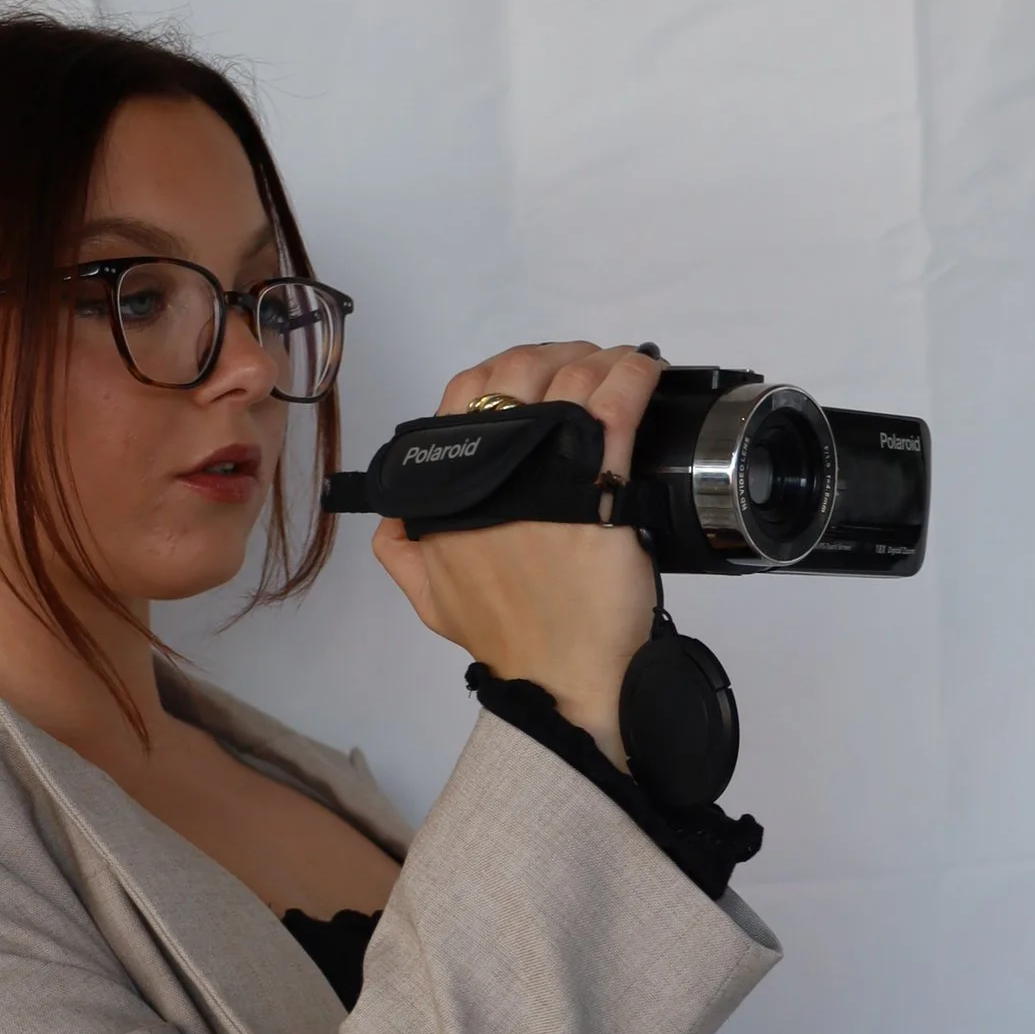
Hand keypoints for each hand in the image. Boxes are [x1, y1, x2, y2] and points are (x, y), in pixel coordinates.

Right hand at [370, 342, 661, 762]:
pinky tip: (643, 370)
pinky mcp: (599, 481)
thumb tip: (391, 522)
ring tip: (616, 367)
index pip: (460, 397)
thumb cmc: (508, 639)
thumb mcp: (430, 599)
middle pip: (514, 373)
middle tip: (581, 367)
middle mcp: (489, 472)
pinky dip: (631, 374)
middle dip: (550, 356)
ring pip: (566, 377)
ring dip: (594, 358)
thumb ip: (400, 553)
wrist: (561, 677)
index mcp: (445, 491)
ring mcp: (543, 473)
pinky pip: (614, 403)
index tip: (533, 380)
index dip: (499, 374)